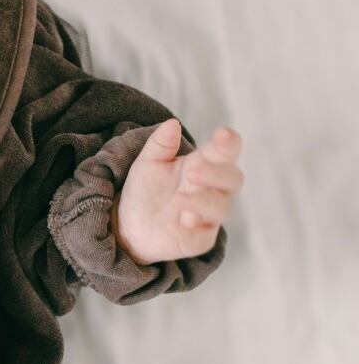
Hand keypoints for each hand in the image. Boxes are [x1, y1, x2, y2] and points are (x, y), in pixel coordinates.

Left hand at [112, 119, 243, 264]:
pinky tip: (182, 222)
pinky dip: (196, 228)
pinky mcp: (200, 239)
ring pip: (223, 208)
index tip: (222, 135)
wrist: (129, 225)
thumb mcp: (147, 164)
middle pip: (234, 178)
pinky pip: (205, 236)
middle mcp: (212, 190)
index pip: (227, 152)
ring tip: (179, 198)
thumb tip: (172, 124)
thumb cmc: (146, 191)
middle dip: (217, 173)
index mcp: (204, 165)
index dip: (230, 143)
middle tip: (192, 171)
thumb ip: (160, 145)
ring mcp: (208, 216)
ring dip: (205, 201)